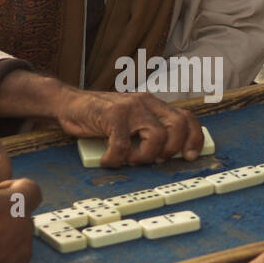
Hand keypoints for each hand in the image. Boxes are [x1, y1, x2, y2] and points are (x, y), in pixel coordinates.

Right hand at [54, 89, 202, 166]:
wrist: (69, 103)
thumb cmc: (100, 118)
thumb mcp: (130, 121)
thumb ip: (147, 131)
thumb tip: (168, 155)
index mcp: (154, 105)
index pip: (187, 118)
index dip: (194, 138)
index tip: (190, 157)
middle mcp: (146, 103)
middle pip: (178, 126)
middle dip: (171, 150)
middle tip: (154, 160)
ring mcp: (130, 107)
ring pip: (157, 137)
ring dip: (144, 156)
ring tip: (128, 159)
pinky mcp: (112, 115)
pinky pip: (122, 145)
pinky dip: (115, 159)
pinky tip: (107, 160)